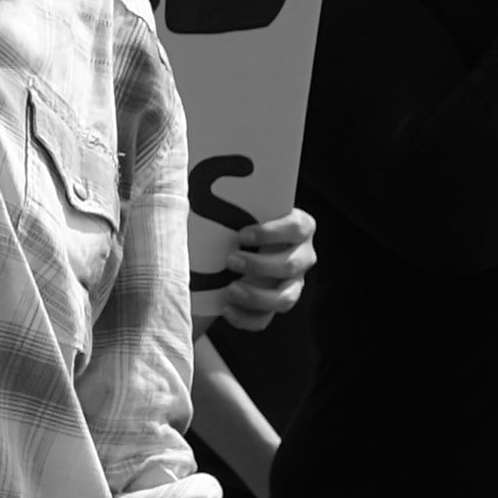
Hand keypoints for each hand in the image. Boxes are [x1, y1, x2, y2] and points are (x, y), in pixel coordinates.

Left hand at [211, 197, 316, 332]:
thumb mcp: (225, 208)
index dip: (274, 232)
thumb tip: (198, 177)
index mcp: (296, 227)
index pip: (300, 228)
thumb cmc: (225, 224)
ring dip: (257, 296)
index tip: (241, 234)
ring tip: (230, 289)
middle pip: (294, 265)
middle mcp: (300, 257)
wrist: (213, 259)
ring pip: (286, 298)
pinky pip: (265, 320)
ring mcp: (290, 285)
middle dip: (261, 265)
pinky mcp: (271, 309)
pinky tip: (226, 308)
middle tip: (230, 260)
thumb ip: (220, 194)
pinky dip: (245, 318)